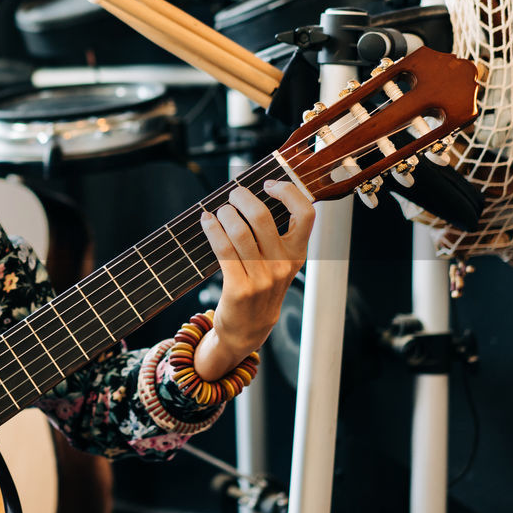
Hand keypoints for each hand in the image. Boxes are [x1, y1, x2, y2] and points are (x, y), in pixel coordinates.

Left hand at [196, 180, 314, 379]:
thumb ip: (275, 235)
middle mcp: (283, 265)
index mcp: (297, 254)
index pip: (305, 215)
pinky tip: (206, 221)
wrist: (249, 328)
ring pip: (240, 232)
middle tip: (233, 193)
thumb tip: (253, 196)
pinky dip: (212, 230)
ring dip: (225, 214)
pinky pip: (223, 250)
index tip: (269, 184)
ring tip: (218, 210)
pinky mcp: (239, 288)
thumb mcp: (279, 263)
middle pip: (263, 217)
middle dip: (243, 198)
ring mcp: (262, 278)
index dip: (288, 192)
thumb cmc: (261, 286)